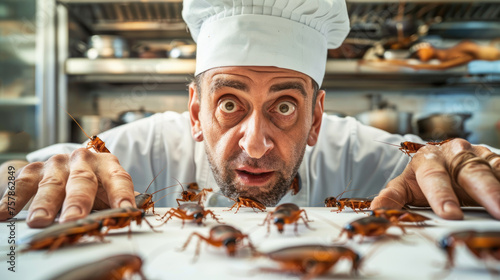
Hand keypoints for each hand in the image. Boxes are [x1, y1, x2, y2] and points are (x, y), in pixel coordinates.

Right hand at [0, 148, 135, 227]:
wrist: (65, 169)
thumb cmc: (94, 185)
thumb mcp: (110, 191)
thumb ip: (122, 200)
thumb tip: (141, 214)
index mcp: (108, 165)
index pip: (118, 178)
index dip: (123, 194)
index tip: (126, 211)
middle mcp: (83, 161)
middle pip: (82, 181)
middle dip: (78, 201)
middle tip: (73, 219)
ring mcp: (57, 164)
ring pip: (51, 183)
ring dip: (44, 204)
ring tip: (40, 222)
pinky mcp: (34, 169)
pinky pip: (22, 183)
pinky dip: (13, 199)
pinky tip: (4, 215)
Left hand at [371, 138, 499, 219]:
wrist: (440, 158)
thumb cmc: (422, 177)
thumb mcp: (405, 185)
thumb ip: (392, 197)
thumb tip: (375, 210)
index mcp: (428, 160)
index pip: (434, 177)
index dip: (441, 195)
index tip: (450, 214)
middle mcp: (454, 153)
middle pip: (470, 171)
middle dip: (485, 191)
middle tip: (497, 211)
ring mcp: (477, 154)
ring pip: (491, 169)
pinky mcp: (494, 159)